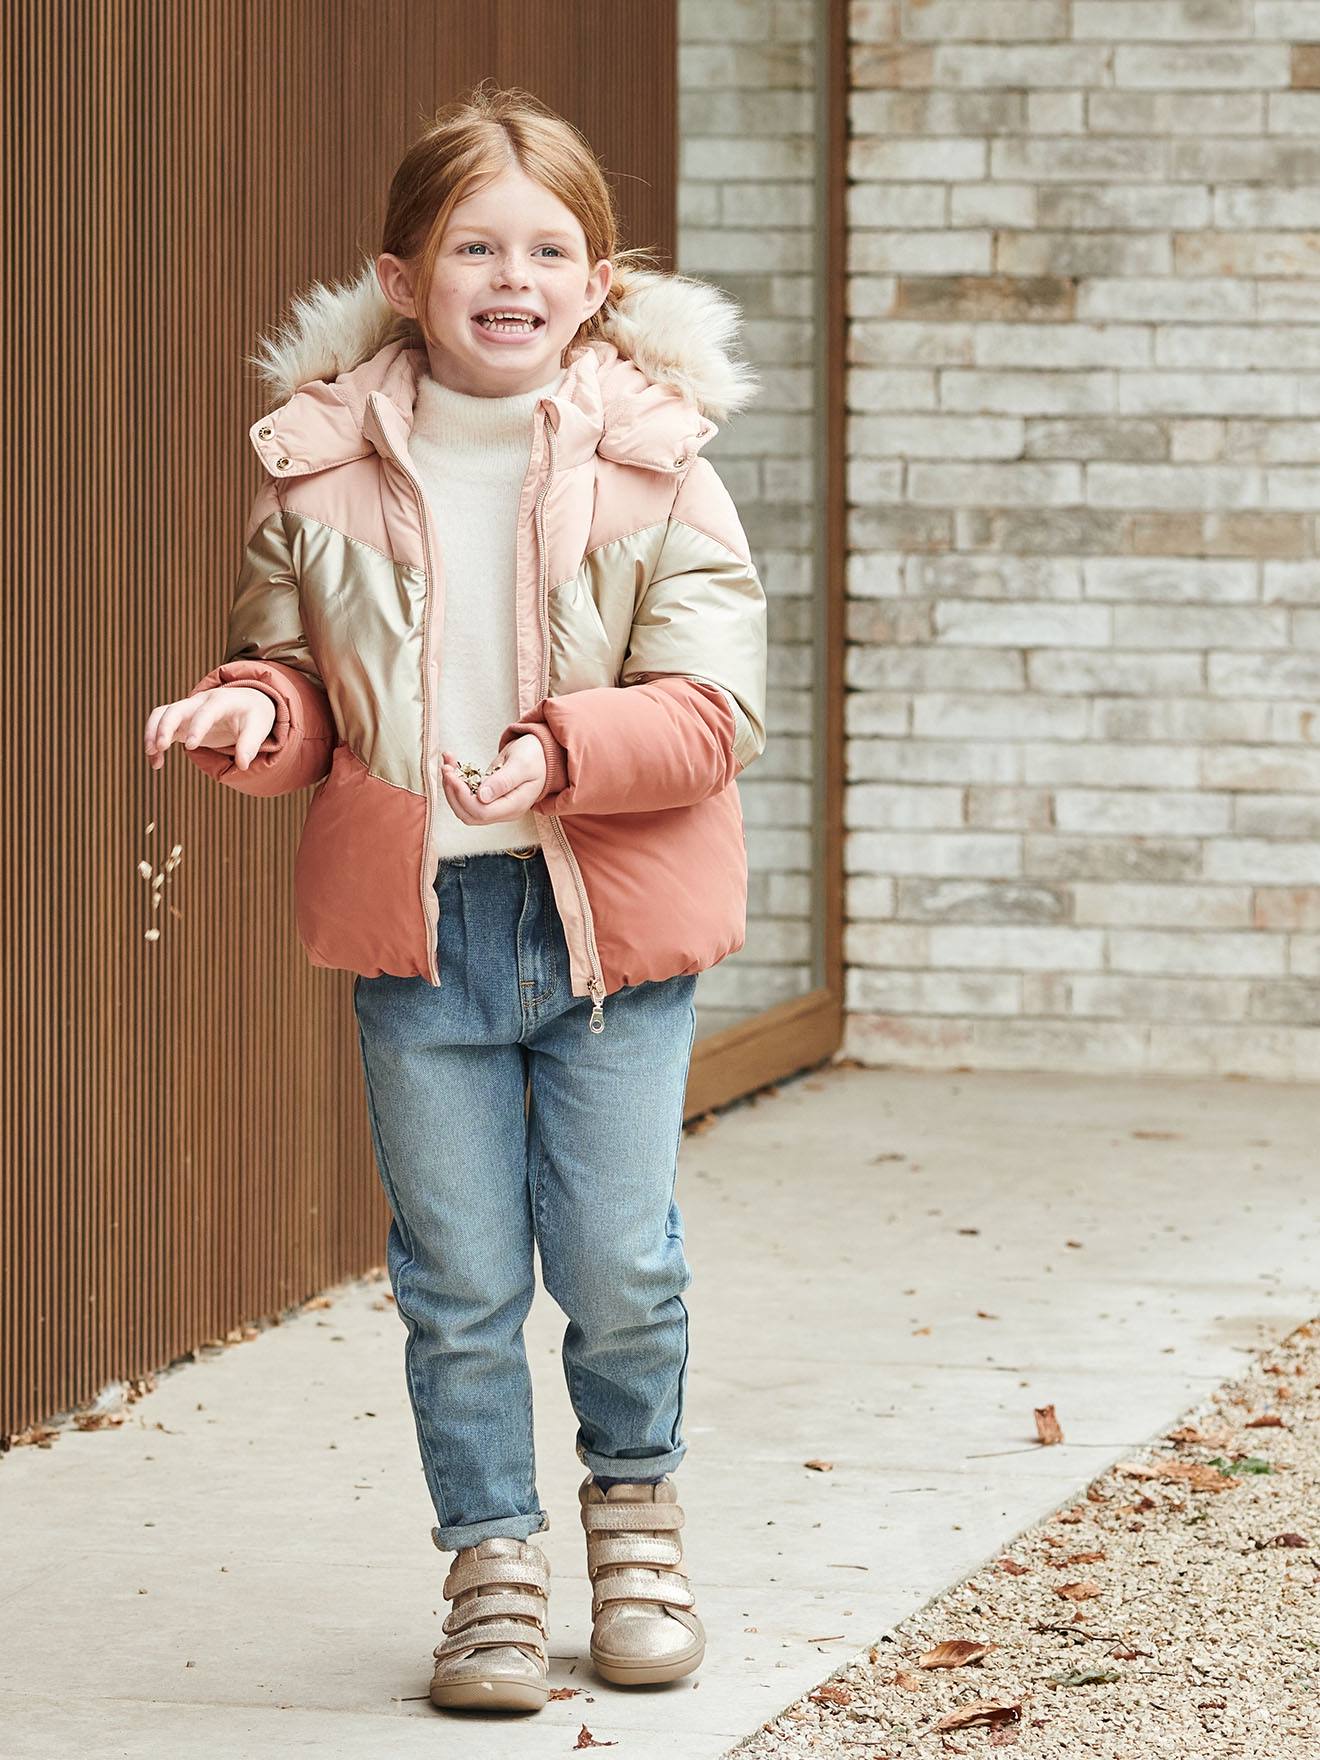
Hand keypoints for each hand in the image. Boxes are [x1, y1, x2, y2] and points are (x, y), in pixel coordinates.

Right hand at [144, 686, 276, 771]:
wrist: (246, 702)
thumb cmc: (253, 715)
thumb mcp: (258, 727)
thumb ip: (250, 745)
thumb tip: (242, 765)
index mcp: (221, 701)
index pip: (205, 712)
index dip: (197, 727)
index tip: (190, 746)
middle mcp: (199, 702)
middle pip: (175, 709)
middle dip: (165, 727)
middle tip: (160, 747)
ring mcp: (187, 710)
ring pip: (161, 714)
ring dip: (152, 733)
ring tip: (153, 756)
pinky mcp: (181, 721)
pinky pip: (160, 726)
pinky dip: (154, 742)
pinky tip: (156, 763)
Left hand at [441, 735, 546, 824]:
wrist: (542, 753)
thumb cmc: (536, 756)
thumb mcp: (521, 764)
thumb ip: (503, 781)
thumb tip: (482, 796)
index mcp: (514, 806)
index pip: (481, 812)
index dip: (462, 797)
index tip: (453, 775)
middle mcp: (503, 811)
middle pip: (468, 814)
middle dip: (452, 793)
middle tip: (447, 768)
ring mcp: (495, 806)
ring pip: (464, 807)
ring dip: (451, 787)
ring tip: (448, 763)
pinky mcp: (487, 797)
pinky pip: (467, 796)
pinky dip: (456, 782)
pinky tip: (453, 764)